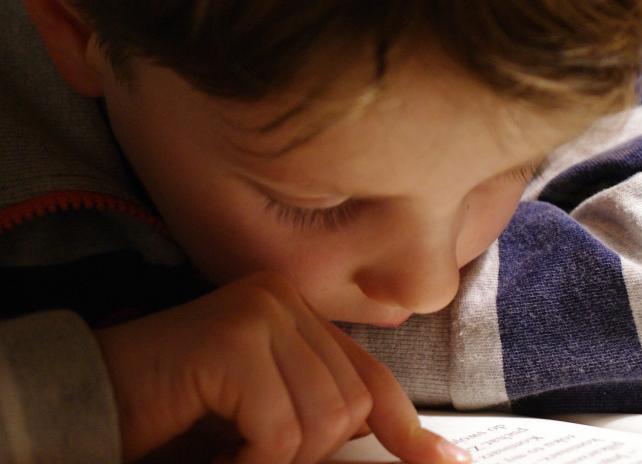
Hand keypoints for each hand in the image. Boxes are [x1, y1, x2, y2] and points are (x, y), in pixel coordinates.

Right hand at [94, 272, 469, 462]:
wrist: (93, 404)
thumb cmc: (178, 418)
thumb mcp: (266, 418)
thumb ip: (319, 419)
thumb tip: (407, 450)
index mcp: (298, 314)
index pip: (368, 374)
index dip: (406, 426)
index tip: (442, 462)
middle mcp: (284, 300)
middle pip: (349, 403)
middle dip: (310, 455)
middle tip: (254, 458)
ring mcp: (261, 311)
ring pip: (322, 418)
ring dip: (277, 461)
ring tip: (232, 455)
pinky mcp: (235, 337)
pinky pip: (279, 429)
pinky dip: (252, 463)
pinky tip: (217, 458)